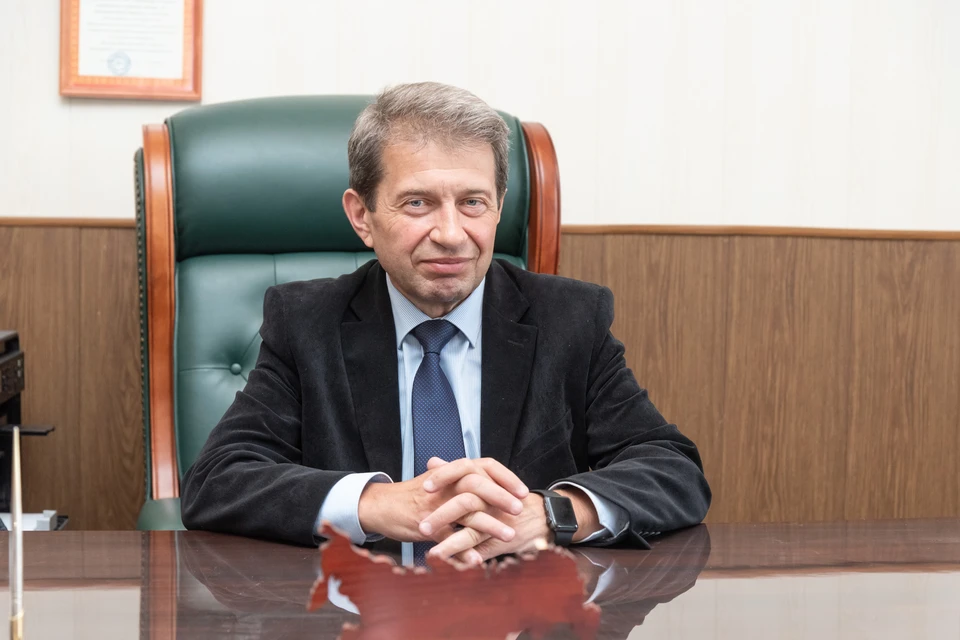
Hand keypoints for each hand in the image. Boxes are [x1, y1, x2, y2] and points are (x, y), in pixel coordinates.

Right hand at [358, 457, 528, 545]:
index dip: (506, 478)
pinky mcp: (425, 525)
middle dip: (501, 497)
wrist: (381, 505)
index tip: (523, 492)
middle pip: (478, 484)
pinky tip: (477, 560)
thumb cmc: (413, 495)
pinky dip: (463, 551)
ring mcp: (435, 505)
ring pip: (467, 511)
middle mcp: (445, 485)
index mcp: (453, 472)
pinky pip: (448, 538)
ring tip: (508, 536)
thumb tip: (491, 482)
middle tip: (519, 511)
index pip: (485, 466)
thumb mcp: (440, 481)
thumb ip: (463, 481)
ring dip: (490, 525)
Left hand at [426, 485, 604, 564]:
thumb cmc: (505, 496)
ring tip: (431, 554)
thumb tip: (432, 460)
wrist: (540, 515)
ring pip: (473, 531)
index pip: (463, 471)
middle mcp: (492, 498)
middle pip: (466, 502)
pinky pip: (481, 549)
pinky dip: (464, 557)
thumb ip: (456, 473)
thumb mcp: (484, 480)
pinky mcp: (501, 539)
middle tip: (421, 526)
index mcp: (485, 479)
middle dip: (442, 516)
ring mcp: (498, 520)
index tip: (424, 487)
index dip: (444, 478)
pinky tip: (449, 565)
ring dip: (450, 543)